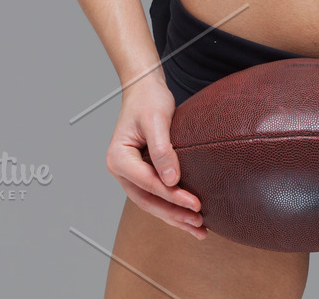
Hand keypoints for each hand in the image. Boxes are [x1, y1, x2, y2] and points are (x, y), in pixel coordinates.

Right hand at [106, 75, 206, 238]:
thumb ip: (162, 150)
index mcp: (118, 158)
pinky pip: (157, 196)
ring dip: (174, 217)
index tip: (196, 204)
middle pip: (148, 200)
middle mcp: (120, 170)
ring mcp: (130, 175)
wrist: (144, 89)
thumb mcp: (156, 120)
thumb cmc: (149, 100)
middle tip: (199, 223)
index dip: (172, 196)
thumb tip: (171, 181)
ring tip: (199, 229)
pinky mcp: (142, 175)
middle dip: (174, 214)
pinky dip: (173, 208)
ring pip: (152, 203)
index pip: (148, 183)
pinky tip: (189, 218)